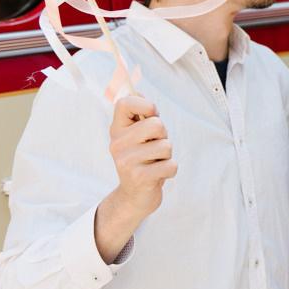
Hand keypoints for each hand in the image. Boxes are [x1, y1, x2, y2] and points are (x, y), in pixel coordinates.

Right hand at [109, 95, 176, 219]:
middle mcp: (117, 144)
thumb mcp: (138, 136)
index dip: (146, 105)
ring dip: (167, 156)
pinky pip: (171, 165)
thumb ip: (141, 116)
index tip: (150, 116)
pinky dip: (171, 170)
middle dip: (163, 136)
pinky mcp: (139, 178)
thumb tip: (138, 91)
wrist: (135, 197)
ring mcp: (126, 162)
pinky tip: (158, 175)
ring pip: (166, 146)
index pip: (125, 102)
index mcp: (117, 130)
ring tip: (155, 162)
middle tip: (154, 148)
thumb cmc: (142, 160)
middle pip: (156, 124)